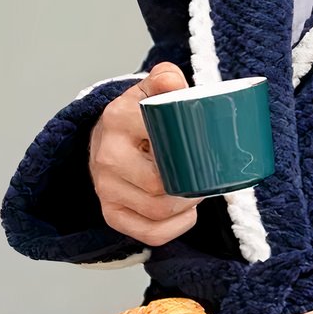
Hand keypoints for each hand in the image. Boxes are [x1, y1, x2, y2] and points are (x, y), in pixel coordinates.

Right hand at [88, 62, 200, 246]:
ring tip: (196, 193)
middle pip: (159, 185)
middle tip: (206, 178)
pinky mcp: (111, 213)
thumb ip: (165, 80)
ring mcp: (106, 188)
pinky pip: (150, 233)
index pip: (159, 139)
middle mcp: (107, 156)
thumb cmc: (139, 118)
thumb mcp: (150, 92)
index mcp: (118, 119)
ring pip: (157, 211)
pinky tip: (185, 215)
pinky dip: (175, 228)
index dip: (188, 150)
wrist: (108, 138)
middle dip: (191, 186)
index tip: (202, 148)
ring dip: (186, 207)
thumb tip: (173, 81)